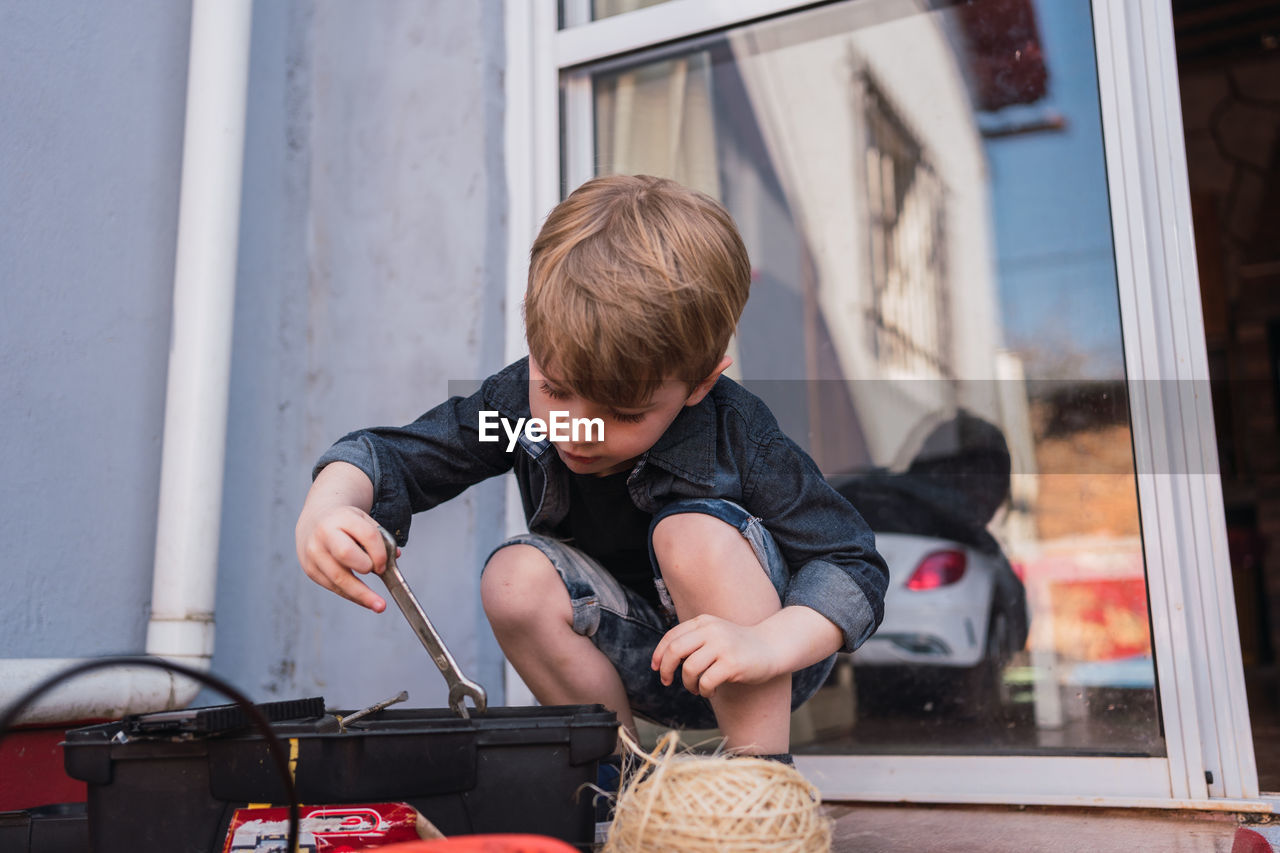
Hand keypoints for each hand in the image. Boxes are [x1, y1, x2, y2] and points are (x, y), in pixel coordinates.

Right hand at [295, 504, 393, 612]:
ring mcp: (314, 553)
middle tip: (379, 571)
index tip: (385, 564)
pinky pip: (333, 587)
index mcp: (342, 517)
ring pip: (338, 577)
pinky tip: (364, 599)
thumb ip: (380, 539)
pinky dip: (351, 595)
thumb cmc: (345, 524)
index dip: (380, 552)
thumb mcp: (363, 522)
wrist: (314, 521)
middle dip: (366, 566)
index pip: (367, 535)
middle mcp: (324, 534)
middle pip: (346, 554)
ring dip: (361, 594)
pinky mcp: (311, 570)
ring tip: (379, 606)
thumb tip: (395, 557)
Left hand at [650, 614, 785, 697]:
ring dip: (688, 684)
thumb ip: (693, 641)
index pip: (672, 636)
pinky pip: (706, 682)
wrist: (771, 648)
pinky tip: (710, 692)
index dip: (659, 654)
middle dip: (666, 669)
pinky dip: (704, 691)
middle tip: (666, 681)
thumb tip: (663, 660)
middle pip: (675, 650)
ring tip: (695, 688)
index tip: (655, 668)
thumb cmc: (738, 646)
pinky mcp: (732, 664)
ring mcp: (722, 646)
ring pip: (689, 668)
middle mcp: (711, 631)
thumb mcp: (714, 635)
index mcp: (704, 622)